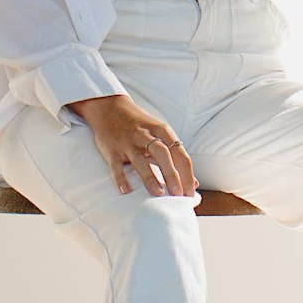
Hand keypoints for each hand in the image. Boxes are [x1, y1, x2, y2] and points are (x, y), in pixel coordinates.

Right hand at [66, 94, 199, 197]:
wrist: (109, 108)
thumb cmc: (139, 126)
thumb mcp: (159, 135)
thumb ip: (175, 157)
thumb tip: (194, 182)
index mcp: (161, 130)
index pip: (179, 152)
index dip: (187, 173)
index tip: (190, 192)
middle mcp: (145, 135)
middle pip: (163, 154)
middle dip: (172, 174)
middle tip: (178, 194)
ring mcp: (128, 142)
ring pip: (140, 160)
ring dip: (150, 177)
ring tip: (159, 194)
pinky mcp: (112, 150)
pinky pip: (116, 165)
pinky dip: (120, 178)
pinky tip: (126, 191)